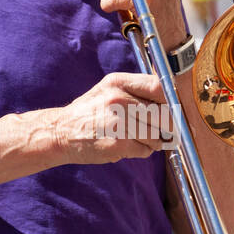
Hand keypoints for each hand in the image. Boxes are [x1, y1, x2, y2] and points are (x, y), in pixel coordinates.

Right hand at [54, 71, 174, 164]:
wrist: (61, 132)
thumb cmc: (90, 112)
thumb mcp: (109, 90)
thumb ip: (137, 91)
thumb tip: (173, 100)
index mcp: (118, 82)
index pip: (159, 87)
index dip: (171, 101)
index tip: (172, 109)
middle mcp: (119, 99)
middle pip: (163, 114)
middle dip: (166, 126)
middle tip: (160, 129)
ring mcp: (119, 122)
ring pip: (157, 135)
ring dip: (152, 141)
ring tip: (135, 137)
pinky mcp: (118, 143)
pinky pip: (146, 150)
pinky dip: (142, 151)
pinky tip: (127, 145)